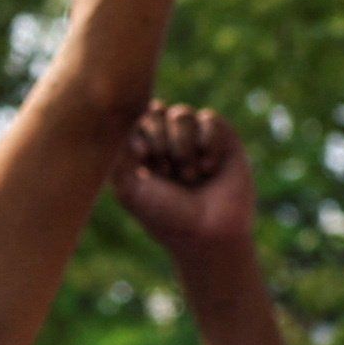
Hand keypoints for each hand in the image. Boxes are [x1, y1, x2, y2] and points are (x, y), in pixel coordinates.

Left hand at [112, 103, 257, 264]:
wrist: (208, 234)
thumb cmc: (166, 216)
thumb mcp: (130, 189)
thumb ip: (119, 153)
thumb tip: (126, 119)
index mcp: (145, 151)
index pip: (135, 117)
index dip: (139, 131)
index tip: (142, 157)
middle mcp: (170, 142)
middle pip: (157, 111)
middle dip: (160, 140)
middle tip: (167, 171)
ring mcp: (197, 139)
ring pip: (182, 113)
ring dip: (182, 145)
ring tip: (190, 175)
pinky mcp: (225, 140)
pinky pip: (210, 119)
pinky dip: (208, 142)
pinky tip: (210, 168)